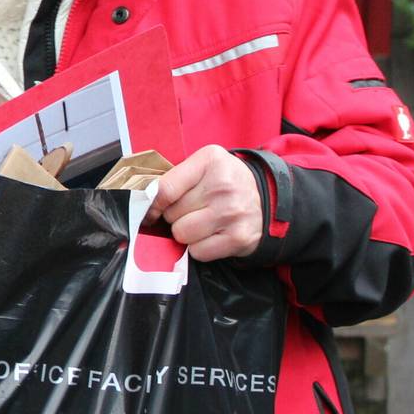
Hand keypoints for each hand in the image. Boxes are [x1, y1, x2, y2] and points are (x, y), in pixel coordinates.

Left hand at [149, 145, 262, 261]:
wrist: (270, 199)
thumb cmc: (226, 183)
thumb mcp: (205, 166)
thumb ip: (175, 179)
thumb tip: (143, 204)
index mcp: (210, 161)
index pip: (165, 189)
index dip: (150, 205)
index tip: (149, 212)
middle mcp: (223, 185)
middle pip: (171, 214)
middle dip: (175, 216)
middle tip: (192, 211)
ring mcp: (231, 213)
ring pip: (182, 235)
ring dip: (186, 234)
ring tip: (201, 223)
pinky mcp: (238, 238)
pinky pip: (198, 252)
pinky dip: (200, 248)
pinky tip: (213, 235)